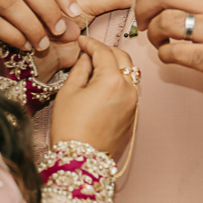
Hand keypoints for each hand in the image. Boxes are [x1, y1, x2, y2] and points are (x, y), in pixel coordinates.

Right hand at [50, 37, 137, 157]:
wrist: (80, 161)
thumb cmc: (70, 128)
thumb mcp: (68, 92)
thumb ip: (80, 68)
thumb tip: (86, 57)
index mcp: (113, 80)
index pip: (104, 51)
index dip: (90, 43)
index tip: (81, 41)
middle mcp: (129, 89)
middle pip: (122, 57)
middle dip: (106, 51)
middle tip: (89, 51)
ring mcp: (133, 103)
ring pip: (128, 72)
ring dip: (114, 65)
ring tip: (95, 67)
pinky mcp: (133, 115)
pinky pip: (129, 88)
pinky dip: (119, 80)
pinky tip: (102, 84)